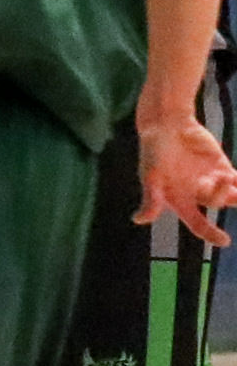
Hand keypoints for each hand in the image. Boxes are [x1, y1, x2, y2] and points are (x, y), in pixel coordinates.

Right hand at [139, 118, 236, 246]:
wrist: (167, 124)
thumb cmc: (153, 151)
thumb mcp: (150, 175)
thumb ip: (151, 198)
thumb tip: (138, 220)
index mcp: (180, 201)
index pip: (198, 223)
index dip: (211, 234)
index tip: (225, 241)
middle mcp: (197, 194)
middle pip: (217, 203)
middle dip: (220, 194)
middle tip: (220, 179)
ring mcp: (212, 181)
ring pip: (232, 196)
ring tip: (233, 183)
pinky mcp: (222, 167)